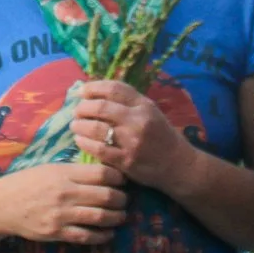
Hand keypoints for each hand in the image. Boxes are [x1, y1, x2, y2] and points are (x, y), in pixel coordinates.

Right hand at [0, 160, 129, 245]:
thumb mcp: (49, 168)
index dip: (118, 177)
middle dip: (122, 199)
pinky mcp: (57, 233)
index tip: (122, 180)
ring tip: (121, 216)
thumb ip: (74, 171)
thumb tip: (102, 171)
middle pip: (106, 196)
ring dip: (117, 218)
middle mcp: (65, 193)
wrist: (1, 206)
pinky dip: (103, 236)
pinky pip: (87, 236)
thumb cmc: (26, 183)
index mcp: (64, 173)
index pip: (102, 173)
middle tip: (125, 200)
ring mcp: (62, 215)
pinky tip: (108, 233)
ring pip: (101, 217)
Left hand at [72, 80, 195, 188]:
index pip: (114, 88)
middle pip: (101, 107)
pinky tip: (80, 141)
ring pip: (96, 128)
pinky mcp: (126, 160)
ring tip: (75, 126)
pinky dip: (84, 143)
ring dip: (79, 125)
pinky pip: (98, 149)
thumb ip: (128, 102)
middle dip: (82, 108)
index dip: (93, 87)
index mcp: (144, 105)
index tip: (82, 91)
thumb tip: (97, 92)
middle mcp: (138, 120)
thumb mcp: (151, 112)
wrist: (178, 165)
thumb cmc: (162, 136)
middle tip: (76, 111)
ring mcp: (132, 141)